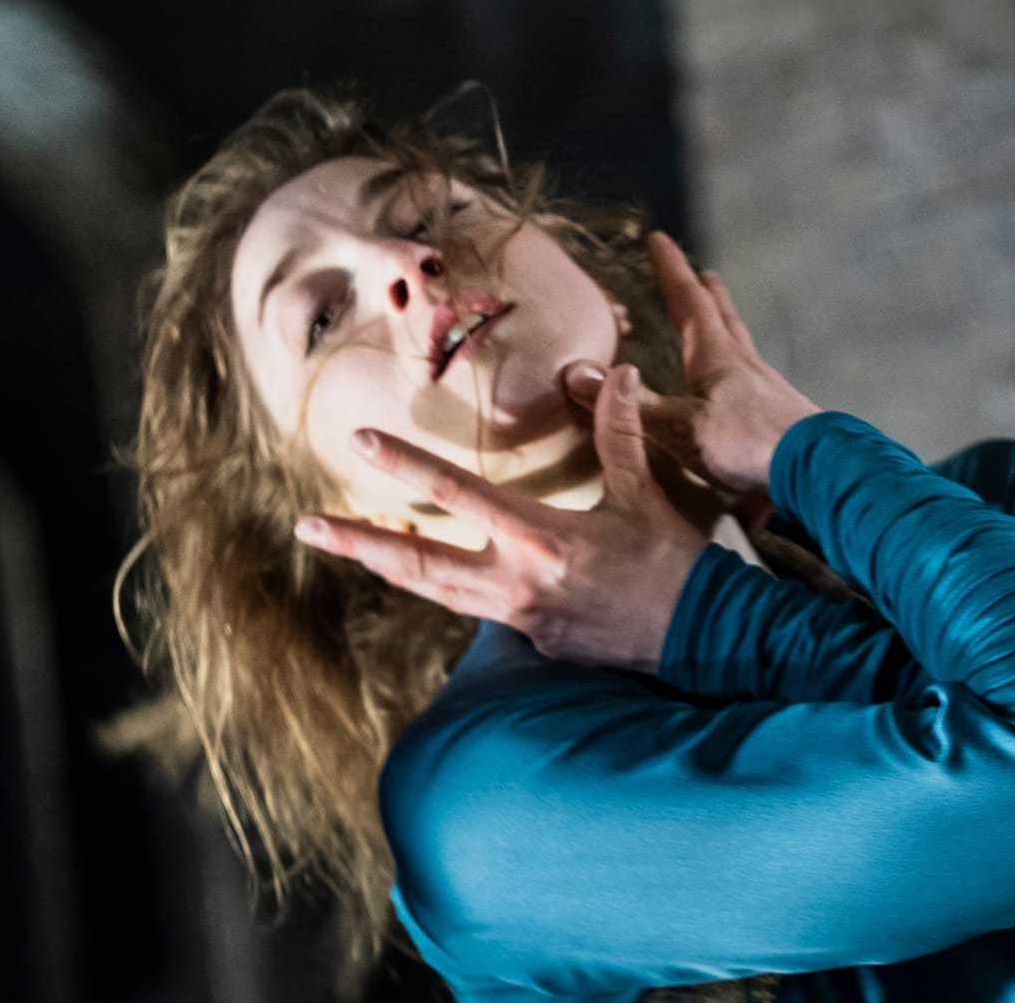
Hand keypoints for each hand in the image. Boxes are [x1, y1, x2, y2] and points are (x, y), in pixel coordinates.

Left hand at [293, 364, 707, 674]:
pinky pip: (482, 612)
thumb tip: (616, 371)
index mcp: (542, 538)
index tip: (361, 442)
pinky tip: (435, 577)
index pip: (458, 494)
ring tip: (348, 547)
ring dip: (389, 568)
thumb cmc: (679, 564)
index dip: (407, 463)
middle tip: (307, 526)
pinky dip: (451, 591)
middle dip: (358, 543)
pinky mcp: (538, 643)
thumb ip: (620, 433)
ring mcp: (523, 619)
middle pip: (418, 564)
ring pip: (436, 594)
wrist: (707, 638)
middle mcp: (518, 583)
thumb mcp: (647, 494)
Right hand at [561, 231, 821, 502]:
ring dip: (727, 330)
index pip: (690, 303)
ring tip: (721, 325)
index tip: (659, 239)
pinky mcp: (781, 420)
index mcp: (718, 359)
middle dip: (709, 295)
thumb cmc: (748, 446)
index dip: (672, 271)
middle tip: (704, 274)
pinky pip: (753, 384)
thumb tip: (577, 375)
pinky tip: (739, 392)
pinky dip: (739, 372)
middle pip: (725, 320)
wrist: (819, 475)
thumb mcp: (680, 428)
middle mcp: (746, 367)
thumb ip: (631, 405)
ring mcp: (769, 393)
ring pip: (742, 350)